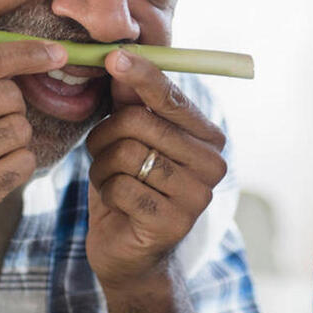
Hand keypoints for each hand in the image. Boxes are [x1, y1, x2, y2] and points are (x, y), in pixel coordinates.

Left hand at [84, 50, 227, 287]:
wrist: (131, 255)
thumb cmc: (129, 188)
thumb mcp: (127, 141)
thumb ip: (130, 103)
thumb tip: (121, 60)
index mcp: (207, 138)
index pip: (171, 98)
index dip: (141, 75)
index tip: (114, 57)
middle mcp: (212, 164)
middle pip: (141, 124)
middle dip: (106, 135)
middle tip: (100, 151)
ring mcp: (197, 196)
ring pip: (127, 154)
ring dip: (103, 167)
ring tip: (110, 179)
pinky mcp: (173, 223)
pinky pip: (121, 188)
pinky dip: (106, 192)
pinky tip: (117, 204)